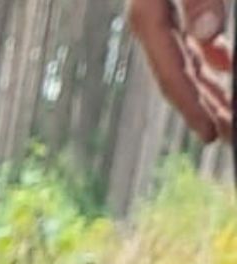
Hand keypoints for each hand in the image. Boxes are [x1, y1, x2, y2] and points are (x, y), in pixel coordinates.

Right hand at [130, 0, 230, 141]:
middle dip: (205, 111)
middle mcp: (152, 25)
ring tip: (231, 118)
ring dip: (211, 92)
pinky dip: (213, 60)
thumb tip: (208, 35)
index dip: (192, 108)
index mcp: (148, 17)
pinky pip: (192, 45)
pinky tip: (228, 68)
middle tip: (230, 139)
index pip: (171, 74)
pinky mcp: (172, 11)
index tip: (210, 136)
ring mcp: (161, 19)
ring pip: (189, 66)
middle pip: (180, 80)